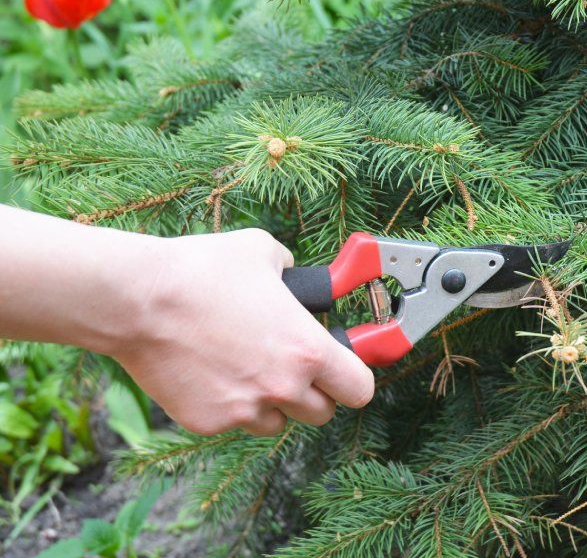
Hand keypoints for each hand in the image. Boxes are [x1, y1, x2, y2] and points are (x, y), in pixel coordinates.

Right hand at [112, 229, 374, 435]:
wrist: (138, 298)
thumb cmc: (202, 270)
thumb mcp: (264, 252)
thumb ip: (293, 272)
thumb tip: (296, 276)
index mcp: (309, 351)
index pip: (360, 390)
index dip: (354, 379)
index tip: (345, 369)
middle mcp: (283, 387)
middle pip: (323, 413)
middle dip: (315, 392)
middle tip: (295, 367)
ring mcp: (244, 410)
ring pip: (277, 422)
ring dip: (273, 402)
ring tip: (249, 367)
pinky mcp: (207, 423)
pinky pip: (234, 421)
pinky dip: (230, 405)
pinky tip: (211, 371)